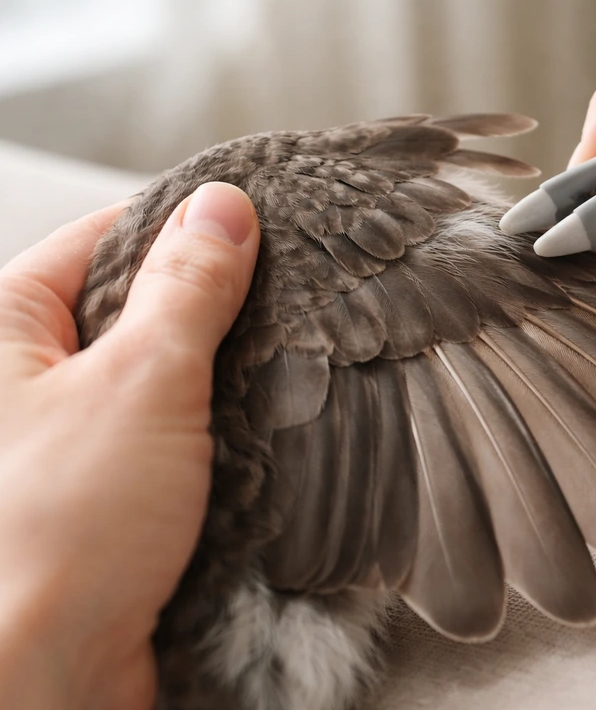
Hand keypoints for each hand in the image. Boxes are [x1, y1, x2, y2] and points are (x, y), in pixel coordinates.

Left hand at [0, 183, 259, 709]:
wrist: (47, 676)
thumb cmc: (55, 534)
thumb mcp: (141, 382)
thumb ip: (189, 288)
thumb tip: (223, 210)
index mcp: (7, 327)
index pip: (106, 237)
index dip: (186, 227)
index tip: (259, 225)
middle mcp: (30, 378)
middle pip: (138, 306)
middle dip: (214, 309)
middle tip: (288, 304)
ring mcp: (71, 435)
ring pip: (164, 375)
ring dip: (222, 378)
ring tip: (283, 369)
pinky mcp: (107, 490)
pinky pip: (173, 435)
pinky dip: (217, 431)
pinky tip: (258, 432)